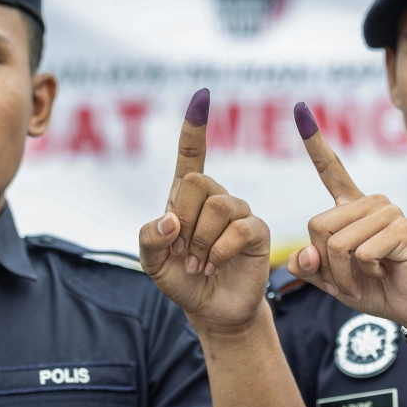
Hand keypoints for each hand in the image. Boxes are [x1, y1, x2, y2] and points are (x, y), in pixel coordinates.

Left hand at [140, 89, 270, 334]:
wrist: (211, 310)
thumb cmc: (181, 280)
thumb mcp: (151, 262)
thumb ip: (149, 238)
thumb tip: (171, 220)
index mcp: (186, 198)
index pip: (191, 155)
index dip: (195, 128)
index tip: (202, 97)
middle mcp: (215, 199)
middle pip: (197, 181)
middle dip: (184, 219)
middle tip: (182, 250)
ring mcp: (239, 213)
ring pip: (218, 206)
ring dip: (200, 241)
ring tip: (198, 263)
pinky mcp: (257, 231)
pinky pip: (238, 228)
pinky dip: (218, 251)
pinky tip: (214, 265)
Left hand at [286, 102, 406, 332]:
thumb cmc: (373, 288)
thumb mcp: (331, 279)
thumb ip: (309, 266)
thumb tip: (302, 255)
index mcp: (352, 207)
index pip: (331, 170)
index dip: (315, 143)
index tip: (301, 110)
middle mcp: (371, 203)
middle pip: (318, 225)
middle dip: (324, 263)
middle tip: (344, 280)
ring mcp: (390, 213)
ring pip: (338, 243)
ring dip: (343, 274)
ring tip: (361, 280)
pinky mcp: (404, 230)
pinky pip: (362, 253)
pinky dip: (363, 275)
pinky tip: (381, 275)